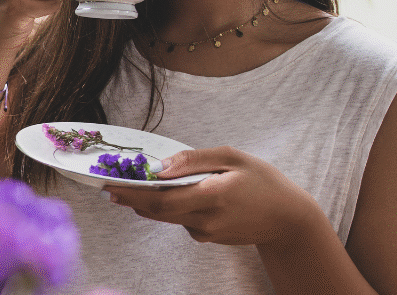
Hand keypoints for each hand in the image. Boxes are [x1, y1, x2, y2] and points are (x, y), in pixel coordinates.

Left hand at [103, 146, 326, 246]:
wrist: (288, 219)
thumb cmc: (263, 181)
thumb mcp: (232, 158)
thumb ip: (193, 160)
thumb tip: (159, 166)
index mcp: (212, 196)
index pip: (161, 199)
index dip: (132, 194)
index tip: (109, 186)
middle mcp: (205, 220)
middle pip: (157, 211)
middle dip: (131, 199)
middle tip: (108, 188)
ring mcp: (206, 233)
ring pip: (167, 217)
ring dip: (148, 203)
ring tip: (130, 188)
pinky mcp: (207, 238)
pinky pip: (181, 221)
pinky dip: (173, 207)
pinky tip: (181, 194)